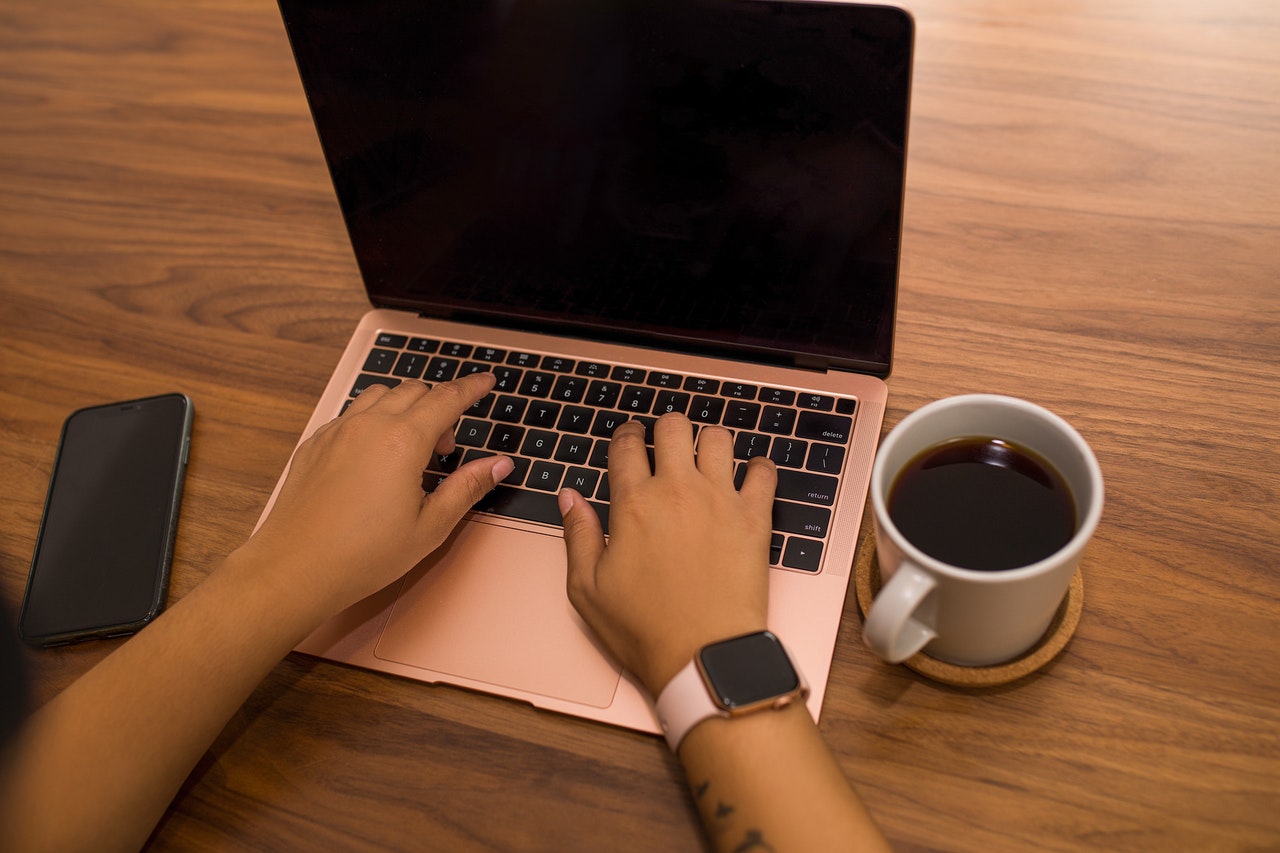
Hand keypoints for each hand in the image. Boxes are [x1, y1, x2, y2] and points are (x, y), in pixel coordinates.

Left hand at [241, 373, 512, 618]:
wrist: (296, 568)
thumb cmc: (362, 555)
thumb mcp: (430, 526)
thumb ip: (467, 487)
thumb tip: (499, 464)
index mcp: (403, 441)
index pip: (447, 399)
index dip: (472, 388)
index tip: (485, 381)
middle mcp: (369, 425)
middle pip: (414, 391)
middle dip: (439, 407)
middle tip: (445, 448)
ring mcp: (337, 430)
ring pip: (380, 395)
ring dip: (404, 408)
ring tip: (409, 448)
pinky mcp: (315, 443)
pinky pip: (351, 414)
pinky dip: (372, 420)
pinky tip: (374, 456)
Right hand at [560, 414, 777, 696]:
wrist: (702, 657)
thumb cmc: (644, 629)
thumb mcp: (587, 588)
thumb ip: (578, 535)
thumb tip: (569, 498)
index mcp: (633, 503)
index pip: (626, 445)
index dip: (626, 435)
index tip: (630, 437)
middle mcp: (677, 491)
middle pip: (673, 428)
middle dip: (666, 429)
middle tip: (666, 444)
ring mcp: (720, 500)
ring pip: (718, 439)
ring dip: (708, 442)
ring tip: (705, 457)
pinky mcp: (754, 519)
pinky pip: (764, 473)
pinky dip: (759, 468)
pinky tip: (750, 475)